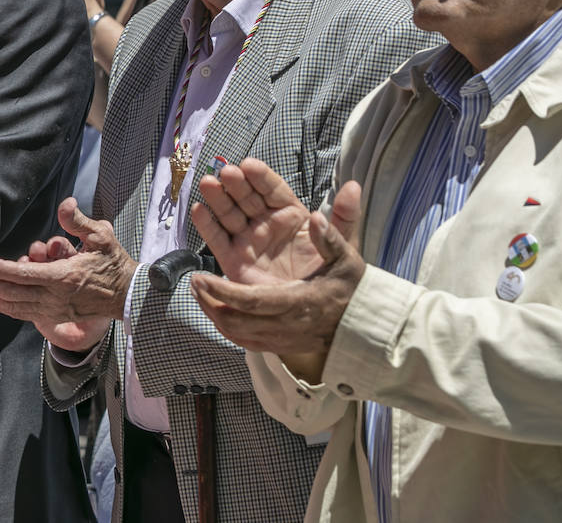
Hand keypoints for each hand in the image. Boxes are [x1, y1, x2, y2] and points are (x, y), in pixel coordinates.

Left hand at [0, 197, 134, 352]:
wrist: (127, 296)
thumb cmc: (113, 263)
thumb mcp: (101, 237)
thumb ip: (79, 221)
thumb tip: (65, 203)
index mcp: (64, 278)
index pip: (25, 276)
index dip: (1, 270)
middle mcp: (54, 298)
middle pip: (12, 294)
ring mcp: (52, 311)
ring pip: (12, 307)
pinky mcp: (52, 317)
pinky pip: (21, 313)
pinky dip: (1, 306)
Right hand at [190, 158, 361, 285]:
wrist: (315, 315)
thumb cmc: (329, 277)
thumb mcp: (343, 246)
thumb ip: (345, 216)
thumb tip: (353, 187)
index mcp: (290, 215)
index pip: (273, 190)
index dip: (261, 177)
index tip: (249, 165)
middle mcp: (266, 224)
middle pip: (247, 198)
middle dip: (236, 184)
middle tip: (226, 173)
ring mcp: (248, 241)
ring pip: (229, 214)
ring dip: (217, 198)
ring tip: (208, 183)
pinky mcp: (233, 261)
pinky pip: (218, 240)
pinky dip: (207, 225)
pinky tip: (199, 209)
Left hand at [190, 210, 366, 371]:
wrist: (366, 328)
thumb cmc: (354, 290)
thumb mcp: (348, 260)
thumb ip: (331, 238)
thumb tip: (316, 215)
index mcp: (298, 303)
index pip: (251, 301)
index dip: (222, 291)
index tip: (200, 278)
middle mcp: (286, 326)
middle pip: (235, 321)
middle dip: (210, 302)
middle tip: (194, 282)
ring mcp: (281, 340)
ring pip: (236, 334)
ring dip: (214, 314)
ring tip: (200, 293)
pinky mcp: (279, 347)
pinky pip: (244, 342)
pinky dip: (227, 327)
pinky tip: (217, 310)